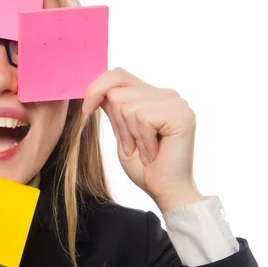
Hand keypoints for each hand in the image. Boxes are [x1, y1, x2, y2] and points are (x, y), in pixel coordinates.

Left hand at [82, 68, 201, 212]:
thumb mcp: (121, 132)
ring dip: (130, 135)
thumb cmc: (144, 167)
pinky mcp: (181, 114)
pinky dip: (142, 140)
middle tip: (134, 146)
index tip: (87, 110)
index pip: (118, 75)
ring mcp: (176, 102)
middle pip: (118, 92)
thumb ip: (113, 108)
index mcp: (153, 95)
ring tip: (146, 151)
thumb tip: (96, 88)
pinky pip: (142, 118)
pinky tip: (155, 153)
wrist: (165, 191)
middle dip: (118, 124)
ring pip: (127, 106)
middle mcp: (167, 94)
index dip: (97, 88)